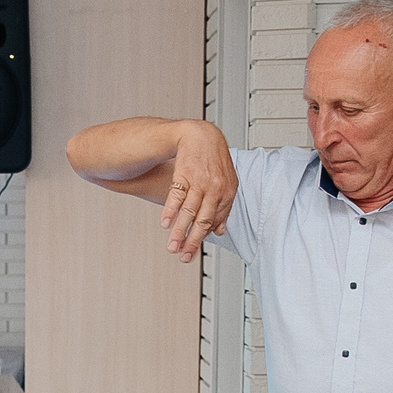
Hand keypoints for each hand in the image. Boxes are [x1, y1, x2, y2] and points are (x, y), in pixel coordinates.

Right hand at [160, 121, 237, 260]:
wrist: (203, 136)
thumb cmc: (214, 161)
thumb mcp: (226, 184)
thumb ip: (224, 208)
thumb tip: (220, 231)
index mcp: (226, 194)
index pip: (213, 222)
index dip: (201, 240)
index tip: (191, 252)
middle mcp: (214, 189)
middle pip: (202, 221)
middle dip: (191, 242)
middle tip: (183, 256)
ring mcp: (199, 182)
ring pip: (188, 212)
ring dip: (179, 232)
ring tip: (172, 246)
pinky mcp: (184, 174)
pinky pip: (176, 196)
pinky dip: (170, 211)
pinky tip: (165, 223)